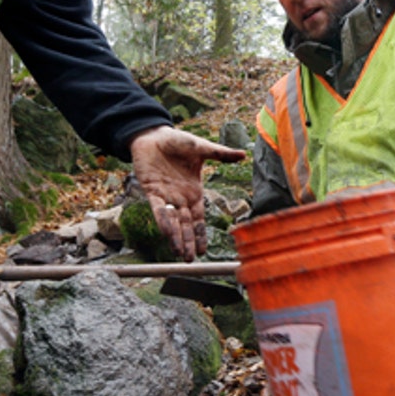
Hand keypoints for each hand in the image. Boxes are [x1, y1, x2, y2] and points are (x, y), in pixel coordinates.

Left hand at [129, 126, 246, 261]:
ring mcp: (165, 196)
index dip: (201, 234)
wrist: (153, 135)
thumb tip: (243, 154)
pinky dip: (163, 221)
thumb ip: (221, 154)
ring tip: (179, 254)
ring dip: (176, 237)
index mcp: (193, 192)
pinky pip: (158, 209)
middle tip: (190, 260)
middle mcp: (180, 198)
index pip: (198, 218)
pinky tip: (167, 233)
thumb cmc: (177, 141)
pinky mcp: (151, 190)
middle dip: (188, 242)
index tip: (203, 251)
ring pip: (173, 221)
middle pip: (186, 225)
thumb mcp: (201, 148)